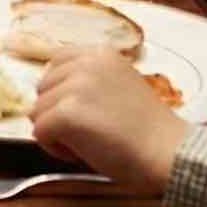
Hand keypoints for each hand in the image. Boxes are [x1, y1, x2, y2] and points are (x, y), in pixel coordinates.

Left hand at [29, 49, 188, 189]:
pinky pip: (39, 131)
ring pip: (37, 111)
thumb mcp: (119, 87)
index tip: (84, 111)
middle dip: (57, 113)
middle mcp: (86, 62)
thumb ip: (88, 82)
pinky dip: (53, 148)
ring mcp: (75, 86)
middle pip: (43, 88)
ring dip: (56, 132)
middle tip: (89, 132)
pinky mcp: (67, 113)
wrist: (169, 153)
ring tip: (88, 143)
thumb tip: (51, 95)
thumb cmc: (148, 130)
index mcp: (100, 53)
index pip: (56, 63)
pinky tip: (81, 153)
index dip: (62, 92)